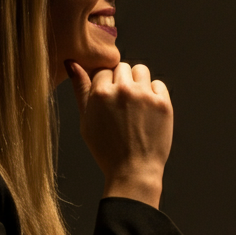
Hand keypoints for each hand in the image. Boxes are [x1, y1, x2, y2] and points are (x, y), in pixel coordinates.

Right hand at [67, 60, 172, 207]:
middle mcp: (123, 90)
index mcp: (100, 93)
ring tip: (135, 104)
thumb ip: (80, 90)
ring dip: (138, 82)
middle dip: (121, 81)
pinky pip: (158, 84)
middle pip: (122, 67)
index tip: (109, 102)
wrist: (134, 171)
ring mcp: (145, 96)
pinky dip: (154, 94)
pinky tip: (148, 111)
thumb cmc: (106, 149)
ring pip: (141, 70)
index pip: (102, 71)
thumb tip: (72, 63)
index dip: (105, 85)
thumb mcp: (86, 121)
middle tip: (122, 105)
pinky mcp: (163, 103)